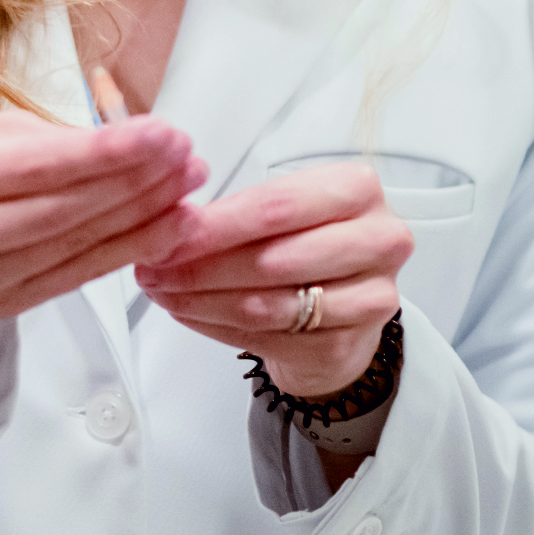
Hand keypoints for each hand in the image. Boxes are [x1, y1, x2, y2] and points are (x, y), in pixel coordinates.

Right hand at [0, 109, 206, 390]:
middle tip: (185, 153)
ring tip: (188, 184)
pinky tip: (169, 226)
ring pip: (76, 245)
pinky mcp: (6, 307)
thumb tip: (125, 143)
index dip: (102, 153)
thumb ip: (45, 138)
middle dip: (134, 179)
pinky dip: (132, 249)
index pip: (31, 168)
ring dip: (145, 214)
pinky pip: (81, 276)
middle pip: (60, 210)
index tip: (158, 133)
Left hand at [136, 163, 412, 398]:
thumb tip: (172, 222)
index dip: (216, 225)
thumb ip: (235, 211)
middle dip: (202, 266)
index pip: (276, 207)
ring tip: (165, 292)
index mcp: (357, 189)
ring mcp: (371, 297)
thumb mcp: (281, 211)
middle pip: (272, 258)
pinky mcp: (350, 345)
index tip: (170, 232)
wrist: (345, 304)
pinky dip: (220, 327)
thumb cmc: (308, 243)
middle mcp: (378, 240)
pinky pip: (270, 339)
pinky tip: (192, 314)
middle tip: (155, 268)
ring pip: (268, 303)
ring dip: (203, 300)